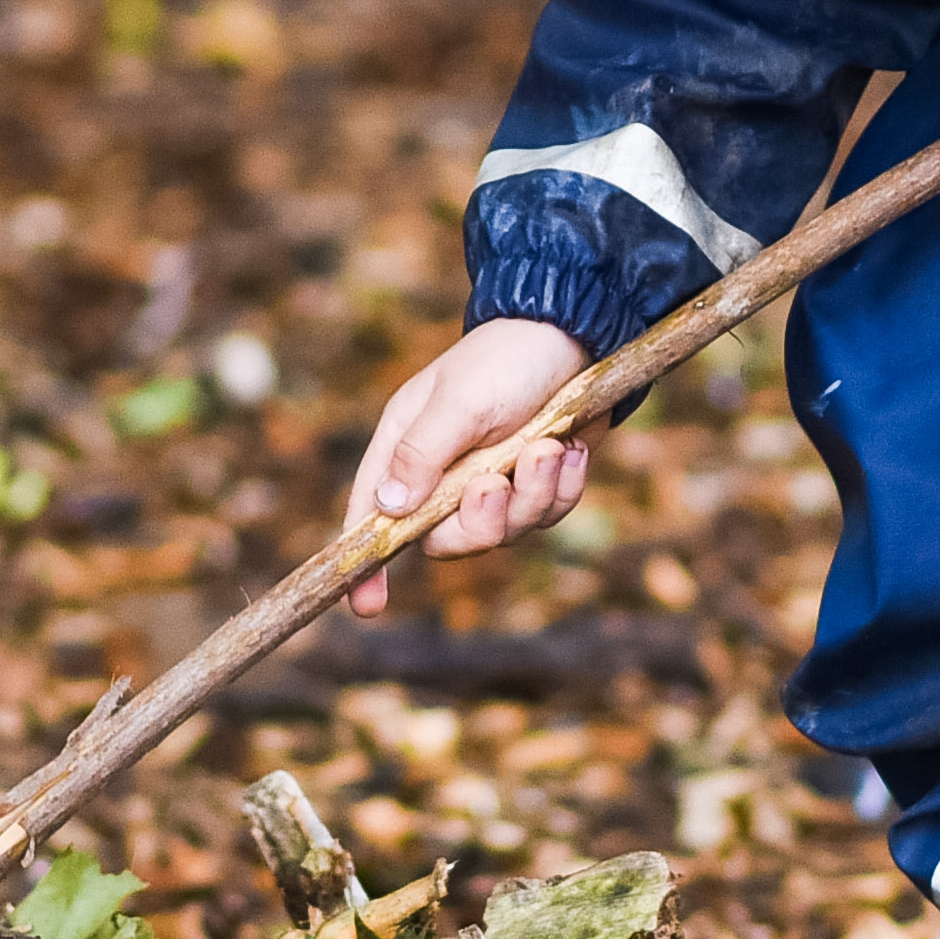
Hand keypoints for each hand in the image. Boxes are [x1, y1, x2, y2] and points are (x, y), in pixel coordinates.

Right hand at [344, 317, 591, 616]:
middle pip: (447, 539)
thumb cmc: (504, 358)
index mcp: (406, 447)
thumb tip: (388, 508)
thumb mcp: (459, 401)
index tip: (366, 606)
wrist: (572, 332)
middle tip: (500, 481)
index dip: (366, 564)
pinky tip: (571, 448)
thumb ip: (423, 453)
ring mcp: (491, 480)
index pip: (373, 516)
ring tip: (548, 447)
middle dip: (482, 520)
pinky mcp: (534, 482)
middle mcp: (443, 472)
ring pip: (506, 531)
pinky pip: (546, 513)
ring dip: (532, 494)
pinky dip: (561, 486)